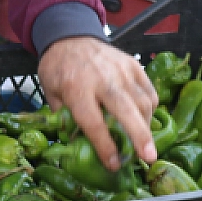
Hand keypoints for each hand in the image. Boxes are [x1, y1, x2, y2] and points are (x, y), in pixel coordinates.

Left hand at [38, 36, 157, 170]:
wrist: (70, 36)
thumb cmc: (59, 69)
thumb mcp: (51, 94)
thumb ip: (64, 118)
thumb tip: (79, 145)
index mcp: (76, 88)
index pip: (93, 122)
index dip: (104, 145)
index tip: (113, 164)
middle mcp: (102, 79)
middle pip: (126, 111)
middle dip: (139, 136)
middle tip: (149, 158)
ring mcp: (121, 70)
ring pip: (142, 102)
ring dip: (145, 126)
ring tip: (144, 143)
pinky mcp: (134, 65)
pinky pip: (148, 91)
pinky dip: (150, 108)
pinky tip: (144, 119)